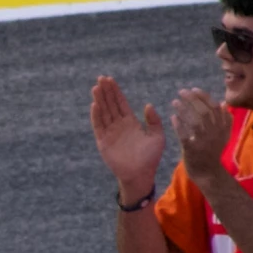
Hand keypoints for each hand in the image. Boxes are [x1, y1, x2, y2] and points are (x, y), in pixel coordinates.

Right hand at [91, 76, 165, 197]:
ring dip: (99, 100)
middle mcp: (119, 125)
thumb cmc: (151, 157)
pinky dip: (96, 116)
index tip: (110, 80)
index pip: (121, 103)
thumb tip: (147, 105)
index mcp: (131, 122)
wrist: (141, 174)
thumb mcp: (158, 136)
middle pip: (110, 104)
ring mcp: (110, 133)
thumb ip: (154, 120)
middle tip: (101, 78)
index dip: (116, 91)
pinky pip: (98, 126)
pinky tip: (95, 105)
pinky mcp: (103, 142)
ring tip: (96, 87)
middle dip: (106, 91)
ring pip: (103, 112)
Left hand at [170, 87, 235, 183]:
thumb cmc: (213, 151)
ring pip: (195, 122)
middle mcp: (215, 133)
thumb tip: (223, 102)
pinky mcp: (193, 150)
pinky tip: (172, 117)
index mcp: (223, 128)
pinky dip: (179, 125)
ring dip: (184, 109)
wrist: (208, 173)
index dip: (204, 97)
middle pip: (205, 112)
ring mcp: (204, 142)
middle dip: (192, 99)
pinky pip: (185, 135)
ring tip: (175, 101)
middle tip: (181, 92)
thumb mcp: (223, 135)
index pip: (215, 107)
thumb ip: (224, 119)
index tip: (194, 89)